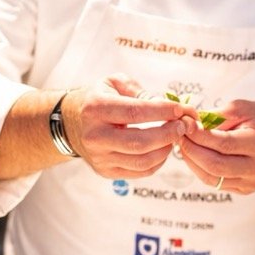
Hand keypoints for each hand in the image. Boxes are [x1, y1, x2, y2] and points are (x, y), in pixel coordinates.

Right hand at [60, 74, 191, 178]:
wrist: (72, 122)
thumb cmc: (100, 98)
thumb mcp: (115, 83)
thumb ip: (142, 91)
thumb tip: (172, 108)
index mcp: (95, 109)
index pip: (135, 112)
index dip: (162, 111)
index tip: (180, 109)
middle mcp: (94, 136)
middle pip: (140, 142)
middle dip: (168, 134)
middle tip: (183, 125)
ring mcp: (99, 157)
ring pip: (142, 161)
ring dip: (166, 149)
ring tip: (175, 136)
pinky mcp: (106, 171)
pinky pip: (140, 171)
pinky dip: (158, 161)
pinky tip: (163, 147)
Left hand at [174, 100, 254, 192]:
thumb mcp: (244, 108)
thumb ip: (216, 116)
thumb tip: (189, 124)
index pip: (223, 144)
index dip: (199, 136)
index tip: (184, 124)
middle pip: (215, 165)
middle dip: (191, 150)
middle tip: (179, 135)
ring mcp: (252, 182)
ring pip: (212, 178)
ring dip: (192, 161)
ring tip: (184, 145)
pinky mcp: (246, 189)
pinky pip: (216, 183)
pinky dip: (201, 169)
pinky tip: (196, 156)